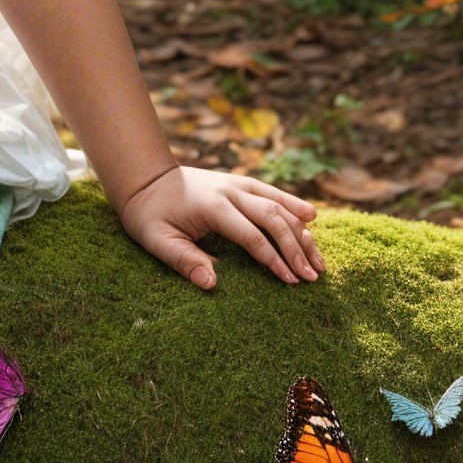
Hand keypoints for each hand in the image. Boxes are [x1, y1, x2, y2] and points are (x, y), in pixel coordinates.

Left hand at [116, 165, 322, 287]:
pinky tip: (312, 218)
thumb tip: (212, 284)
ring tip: (318, 260)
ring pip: (279, 205)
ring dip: (301, 231)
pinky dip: (293, 204)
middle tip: (312, 277)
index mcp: (213, 207)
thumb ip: (183, 260)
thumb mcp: (156, 240)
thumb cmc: (148, 214)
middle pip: (273, 219)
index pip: (252, 236)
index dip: (273, 260)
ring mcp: (237, 184)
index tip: (291, 281)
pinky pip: (272, 193)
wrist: (144, 178)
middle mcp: (230, 191)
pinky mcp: (239, 183)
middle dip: (296, 249)